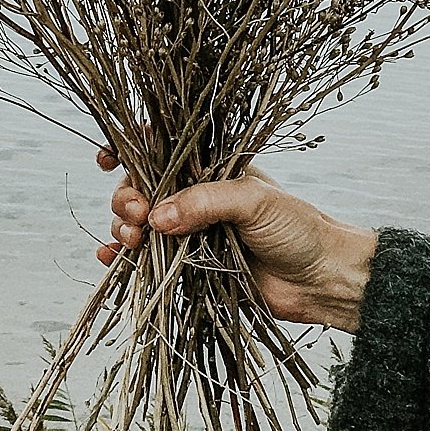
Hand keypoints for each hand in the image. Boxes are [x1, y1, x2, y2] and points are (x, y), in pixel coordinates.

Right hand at [94, 147, 377, 332]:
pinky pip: (148, 259)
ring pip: (140, 224)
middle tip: (137, 216)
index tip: (108, 159)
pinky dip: (124, 257)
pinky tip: (110, 258)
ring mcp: (190, 232)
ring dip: (124, 228)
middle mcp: (195, 198)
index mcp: (211, 171)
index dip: (131, 151)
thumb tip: (157, 216)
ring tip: (132, 240)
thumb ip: (205, 202)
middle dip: (127, 198)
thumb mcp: (253, 203)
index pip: (162, 152)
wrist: (321, 279)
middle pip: (142, 189)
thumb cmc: (298, 228)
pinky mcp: (189, 266)